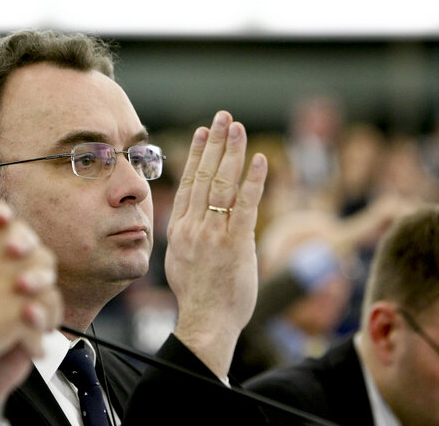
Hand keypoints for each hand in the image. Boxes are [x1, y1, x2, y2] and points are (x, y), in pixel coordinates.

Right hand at [164, 111, 266, 376]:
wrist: (205, 321)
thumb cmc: (197, 296)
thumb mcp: (181, 260)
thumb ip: (187, 234)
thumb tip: (193, 219)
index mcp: (179, 228)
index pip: (188, 182)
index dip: (196, 154)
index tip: (203, 132)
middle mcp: (193, 225)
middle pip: (204, 175)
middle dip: (215, 142)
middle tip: (223, 117)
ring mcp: (213, 233)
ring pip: (222, 183)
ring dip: (231, 152)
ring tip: (237, 127)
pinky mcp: (235, 243)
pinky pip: (245, 205)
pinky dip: (253, 181)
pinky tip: (259, 160)